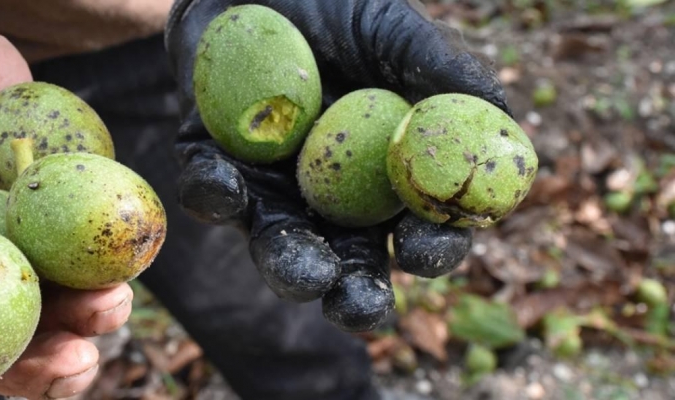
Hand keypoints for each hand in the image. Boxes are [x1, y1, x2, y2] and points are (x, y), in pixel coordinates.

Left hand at [165, 0, 506, 330]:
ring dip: (287, 266)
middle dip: (352, 293)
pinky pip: (209, 192)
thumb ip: (442, 74)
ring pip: (276, 244)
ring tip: (301, 275)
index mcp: (385, 175)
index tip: (424, 249)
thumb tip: (504, 125)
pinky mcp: (212, 164)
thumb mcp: (394, 32)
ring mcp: (268, 185)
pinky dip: (216, 195)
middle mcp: (328, 193)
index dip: (427, 248)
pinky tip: (228, 186)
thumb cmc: (338, 8)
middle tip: (355, 305)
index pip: (417, 229)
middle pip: (346, 262)